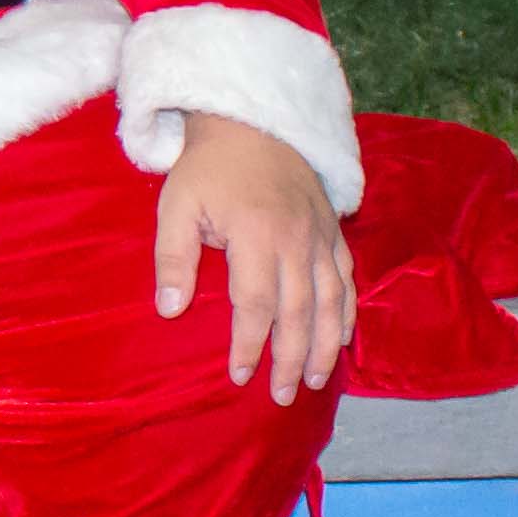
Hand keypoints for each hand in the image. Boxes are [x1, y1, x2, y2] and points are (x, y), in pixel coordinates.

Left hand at [152, 111, 353, 405]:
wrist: (251, 121)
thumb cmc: (207, 169)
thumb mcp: (176, 205)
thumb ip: (172, 258)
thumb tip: (170, 311)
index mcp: (256, 234)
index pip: (256, 304)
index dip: (250, 344)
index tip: (240, 376)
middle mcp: (296, 239)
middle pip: (299, 312)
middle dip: (292, 359)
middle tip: (284, 396)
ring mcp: (320, 235)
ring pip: (330, 301)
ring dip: (326, 345)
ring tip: (318, 381)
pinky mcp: (332, 230)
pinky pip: (347, 278)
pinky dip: (347, 311)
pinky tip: (342, 339)